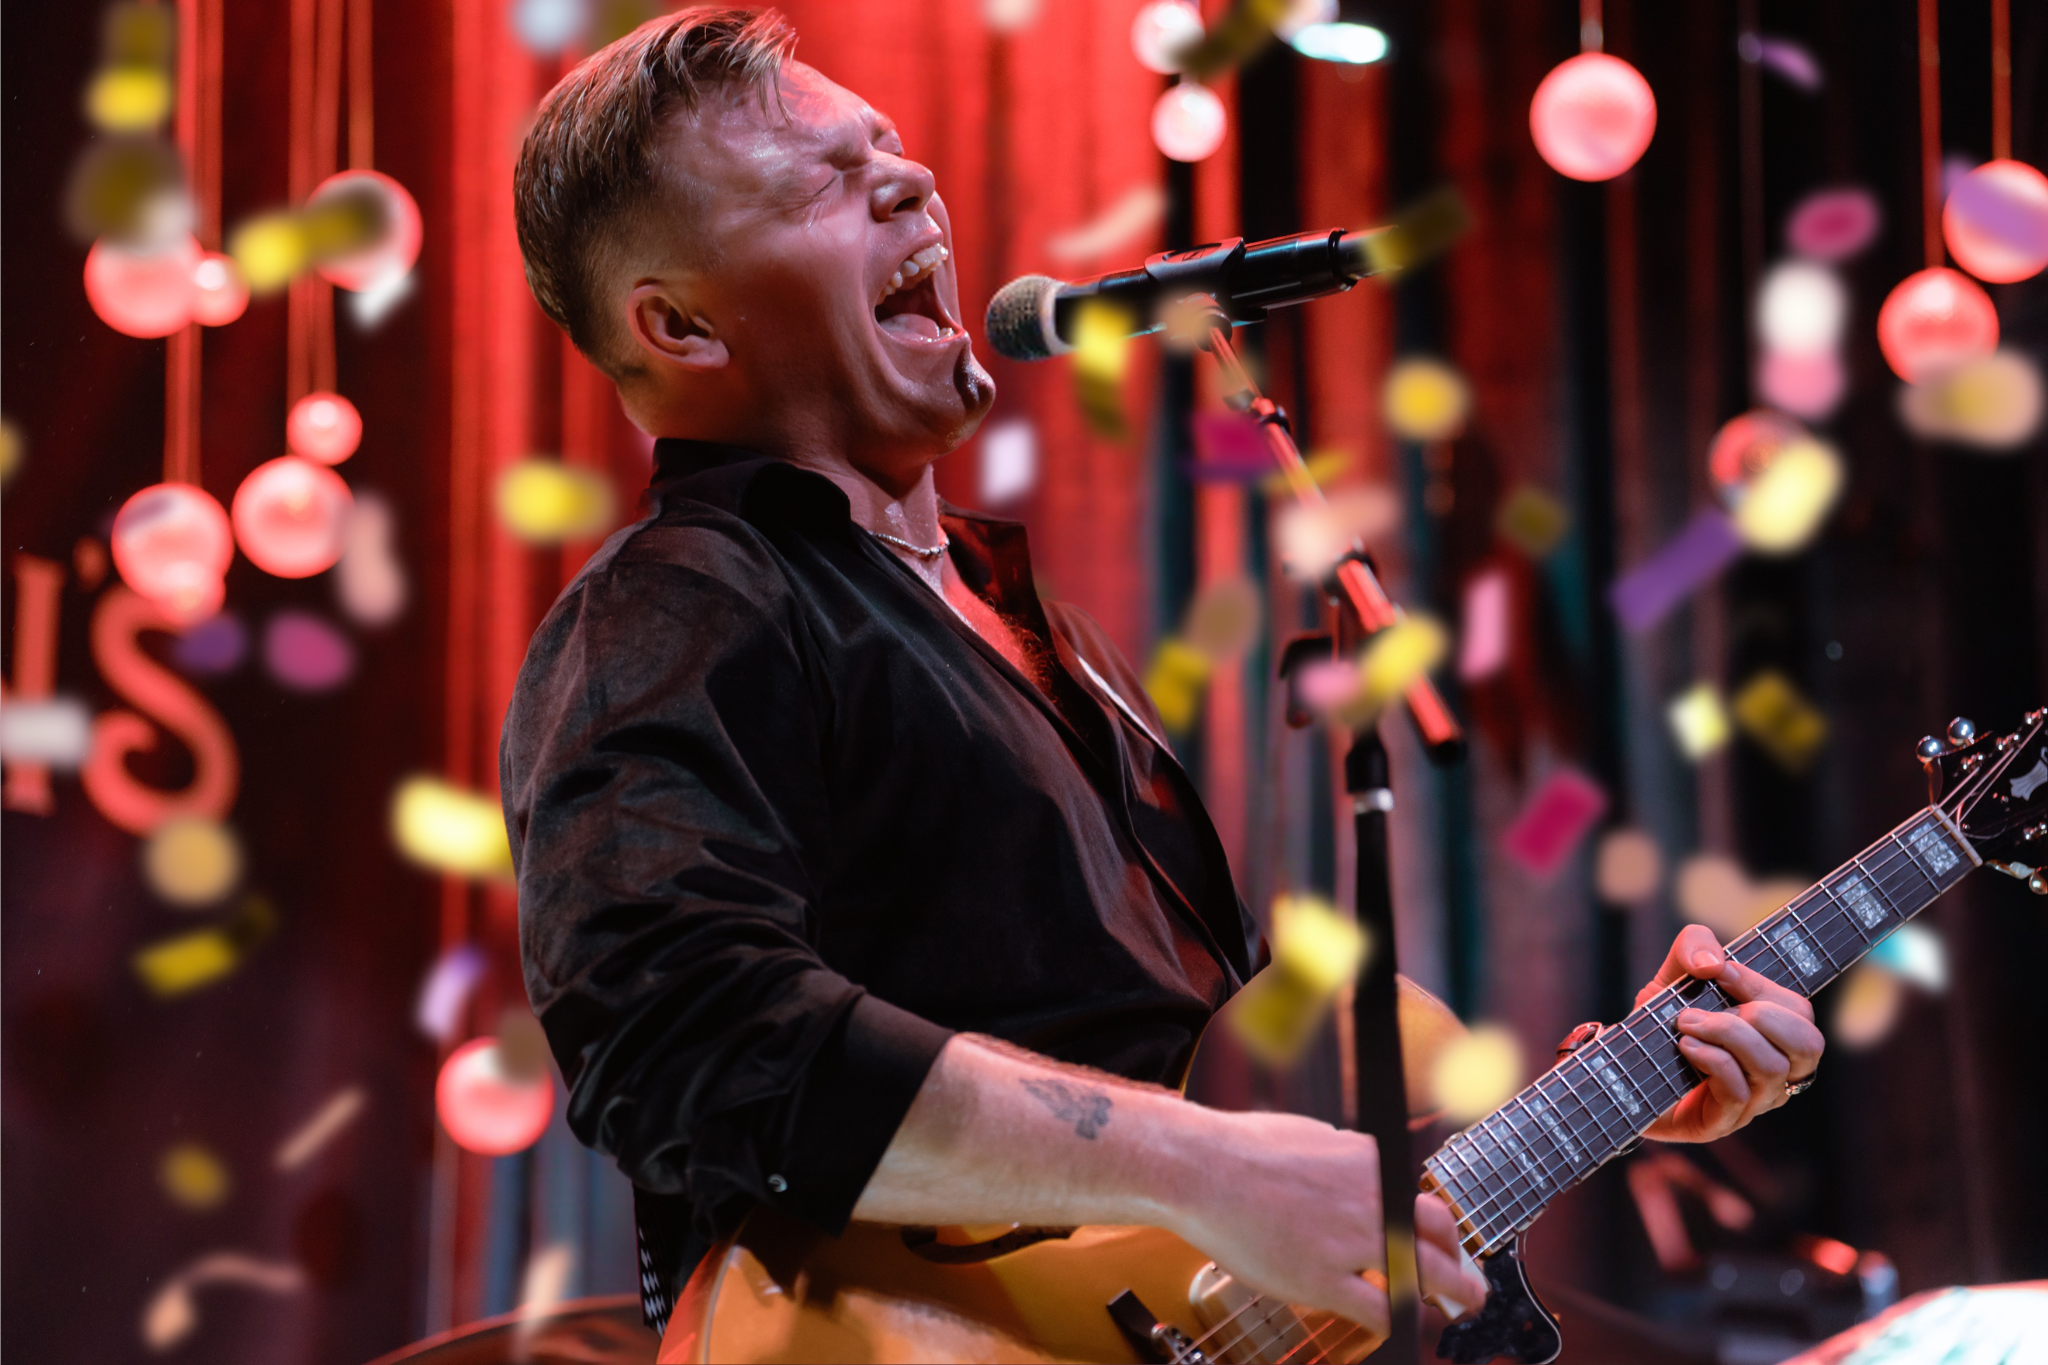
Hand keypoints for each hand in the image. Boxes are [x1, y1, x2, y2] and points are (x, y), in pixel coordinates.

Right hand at [1169, 1111, 1489, 1333]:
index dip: (1438, 1230)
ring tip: (1456, 1307)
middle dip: (1461, 1263)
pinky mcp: (1324, 1279)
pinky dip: (1394, 1321)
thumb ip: (1345, 1158)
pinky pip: (1379, 1309)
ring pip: (1423, 1275)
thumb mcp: (1311, 1135)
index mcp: (1369, 1162)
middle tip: (1468, 1284)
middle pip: (1440, 1235)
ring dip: (1449, 1295)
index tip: (1441, 1245)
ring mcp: (1351, 1241)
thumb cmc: (1243, 1148)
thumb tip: (1357, 1165)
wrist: (1201, 1170)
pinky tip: (1393, 1325)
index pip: (1422, 1200)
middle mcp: (1371, 1199)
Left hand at [1639, 925, 1824, 1142]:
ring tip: (1686, 1024)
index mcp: (1774, 1036)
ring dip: (1727, 1035)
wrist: (1620, 1069)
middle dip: (1761, 1016)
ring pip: (1772, 1069)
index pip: (1799, 1013)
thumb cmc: (1659, 1023)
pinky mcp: (1722, 1122)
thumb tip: (1714, 963)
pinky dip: (1712, 1061)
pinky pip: (1738, 1092)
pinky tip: (1685, 1047)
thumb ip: (1695, 947)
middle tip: (1710, 1009)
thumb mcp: (1674, 975)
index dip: (1763, 987)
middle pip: (1808, 1045)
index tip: (1720, 973)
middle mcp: (1775, 1072)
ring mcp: (1752, 1102)